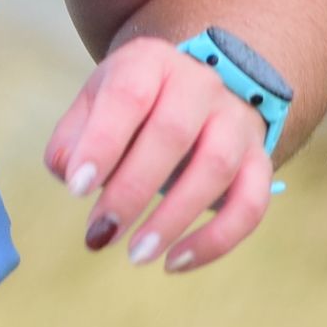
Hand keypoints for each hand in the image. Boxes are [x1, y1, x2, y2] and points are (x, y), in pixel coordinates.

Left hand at [41, 33, 274, 271]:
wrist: (194, 91)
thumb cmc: (134, 104)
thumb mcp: (96, 103)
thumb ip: (72, 136)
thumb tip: (67, 173)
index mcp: (150, 63)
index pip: (128, 95)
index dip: (102, 142)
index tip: (76, 188)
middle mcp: (200, 84)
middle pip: (173, 133)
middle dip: (133, 189)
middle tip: (101, 232)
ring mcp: (236, 121)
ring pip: (216, 166)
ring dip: (174, 217)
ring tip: (136, 255)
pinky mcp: (259, 159)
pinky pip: (251, 203)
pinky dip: (218, 239)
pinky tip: (176, 263)